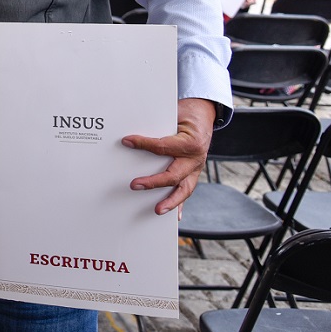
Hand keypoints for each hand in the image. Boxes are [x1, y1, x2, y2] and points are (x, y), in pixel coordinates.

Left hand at [121, 98, 216, 216]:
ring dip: (170, 201)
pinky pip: (186, 191)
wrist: (202, 116)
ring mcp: (196, 169)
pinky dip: (179, 204)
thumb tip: (131, 135)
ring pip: (184, 189)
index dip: (143, 144)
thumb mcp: (173, 115)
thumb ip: (156, 126)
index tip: (127, 141)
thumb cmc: (184, 116)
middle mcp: (195, 159)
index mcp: (190, 142)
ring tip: (157, 210)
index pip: (163, 147)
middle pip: (174, 175)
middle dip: (153, 182)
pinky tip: (173, 216)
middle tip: (134, 185)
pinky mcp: (193, 174)